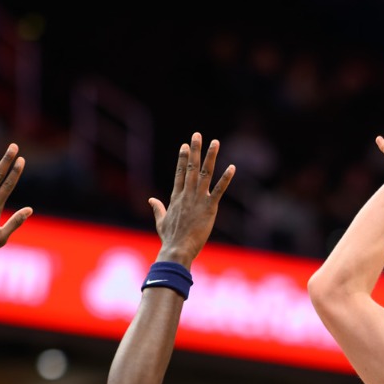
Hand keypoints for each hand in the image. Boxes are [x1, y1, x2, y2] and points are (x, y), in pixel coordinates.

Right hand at [150, 133, 234, 265]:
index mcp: (176, 197)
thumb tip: (151, 199)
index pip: (179, 173)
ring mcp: (198, 199)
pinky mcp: (209, 208)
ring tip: (215, 142)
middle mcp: (187, 194)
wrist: (177, 249)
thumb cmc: (169, 239)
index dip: (182, 158)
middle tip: (197, 134)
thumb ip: (157, 208)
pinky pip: (219, 190)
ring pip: (205, 173)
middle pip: (191, 167)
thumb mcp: (161, 221)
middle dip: (194, 150)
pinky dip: (226, 178)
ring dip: (210, 157)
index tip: (184, 145)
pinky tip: (232, 167)